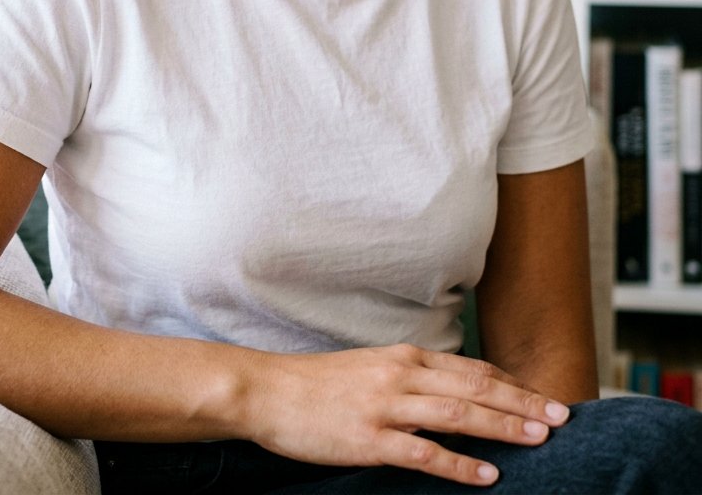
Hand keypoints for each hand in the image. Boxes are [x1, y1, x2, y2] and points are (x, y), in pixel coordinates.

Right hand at [244, 344, 569, 486]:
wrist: (268, 391)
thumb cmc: (318, 384)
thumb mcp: (371, 368)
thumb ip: (410, 376)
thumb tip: (449, 392)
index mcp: (404, 356)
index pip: (472, 368)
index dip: (512, 383)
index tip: (543, 397)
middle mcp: (402, 374)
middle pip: (476, 387)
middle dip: (523, 402)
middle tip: (562, 416)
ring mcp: (386, 406)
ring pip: (459, 414)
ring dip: (504, 427)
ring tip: (540, 440)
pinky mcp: (370, 439)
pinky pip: (424, 452)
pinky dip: (460, 464)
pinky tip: (487, 474)